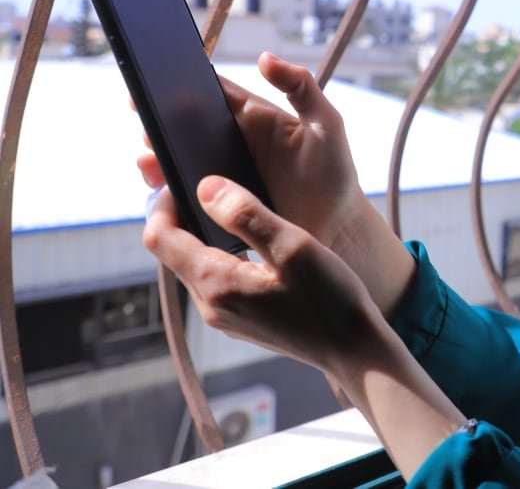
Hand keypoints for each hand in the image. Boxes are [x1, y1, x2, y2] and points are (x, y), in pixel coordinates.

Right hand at [138, 52, 414, 315]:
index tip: (152, 82)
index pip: (209, 91)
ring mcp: (220, 176)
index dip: (178, 83)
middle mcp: (230, 142)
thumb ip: (302, 88)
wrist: (337, 231)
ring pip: (176, 161)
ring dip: (157, 160)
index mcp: (252, 116)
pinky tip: (162, 196)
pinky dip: (166, 195)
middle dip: (159, 125)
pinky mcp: (215, 208)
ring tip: (151, 165)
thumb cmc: (334, 175)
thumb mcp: (326, 125)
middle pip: (183, 126)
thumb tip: (265, 57)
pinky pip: (182, 196)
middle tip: (147, 132)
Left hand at [144, 176, 381, 368]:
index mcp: (216, 284)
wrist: (354, 349)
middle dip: (181, 216)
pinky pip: (215, 282)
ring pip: (193, 267)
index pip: (159, 238)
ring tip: (231, 209)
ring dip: (202, 235)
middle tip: (210, 185)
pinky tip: (251, 244)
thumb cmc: (331, 298)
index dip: (163, 204)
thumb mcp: (293, 246)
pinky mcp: (241, 322)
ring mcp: (225, 318)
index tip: (185, 178)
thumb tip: (206, 188)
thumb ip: (247, 216)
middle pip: (172, 252)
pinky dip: (221, 255)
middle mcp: (211, 306)